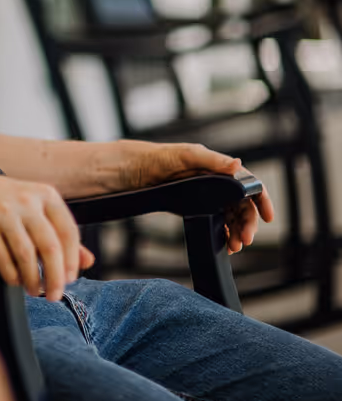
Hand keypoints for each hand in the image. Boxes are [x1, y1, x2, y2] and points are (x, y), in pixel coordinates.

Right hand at [0, 174, 93, 299]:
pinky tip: (13, 280)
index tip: (69, 279)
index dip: (71, 261)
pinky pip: (2, 257)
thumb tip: (88, 262)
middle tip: (54, 295)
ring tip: (33, 290)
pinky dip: (10, 274)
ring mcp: (2, 210)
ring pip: (26, 255)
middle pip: (50, 247)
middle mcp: (25, 199)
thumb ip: (60, 233)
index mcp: (44, 194)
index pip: (69, 232)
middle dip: (54, 278)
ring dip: (32, 279)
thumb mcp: (33, 210)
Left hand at [105, 140, 275, 253]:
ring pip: (230, 216)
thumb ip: (213, 160)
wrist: (131, 171)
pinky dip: (223, 233)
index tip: (269, 217)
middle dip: (247, 223)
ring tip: (235, 246)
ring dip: (236, 231)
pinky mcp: (194, 206)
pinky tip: (225, 244)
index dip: (261, 200)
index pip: (248, 184)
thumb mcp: (186, 155)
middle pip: (241, 205)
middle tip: (245, 240)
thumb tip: (238, 165)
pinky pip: (216, 222)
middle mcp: (215, 181)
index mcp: (217, 167)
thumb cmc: (157, 157)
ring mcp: (206, 195)